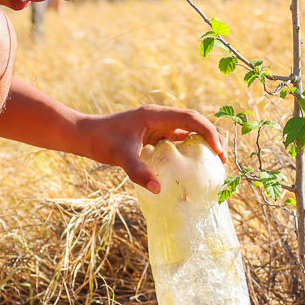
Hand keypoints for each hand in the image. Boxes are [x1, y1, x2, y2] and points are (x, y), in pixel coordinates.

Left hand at [80, 106, 224, 192]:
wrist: (82, 134)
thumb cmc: (100, 141)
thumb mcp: (120, 156)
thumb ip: (139, 171)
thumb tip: (159, 189)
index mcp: (155, 115)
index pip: (190, 118)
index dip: (208, 132)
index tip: (218, 151)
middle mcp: (158, 117)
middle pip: (193, 122)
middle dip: (210, 137)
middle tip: (222, 159)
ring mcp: (155, 125)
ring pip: (186, 129)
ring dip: (200, 142)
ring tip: (213, 162)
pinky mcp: (150, 134)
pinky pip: (175, 138)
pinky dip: (186, 148)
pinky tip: (190, 164)